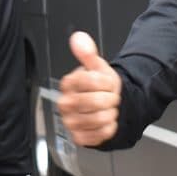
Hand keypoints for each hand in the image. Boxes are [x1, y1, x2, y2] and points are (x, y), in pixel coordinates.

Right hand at [56, 31, 121, 146]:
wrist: (104, 107)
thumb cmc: (99, 87)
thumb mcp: (97, 67)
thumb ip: (88, 53)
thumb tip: (79, 38)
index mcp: (68, 83)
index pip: (91, 81)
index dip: (106, 83)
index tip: (107, 83)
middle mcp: (65, 103)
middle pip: (96, 101)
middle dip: (110, 99)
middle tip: (108, 97)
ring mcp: (70, 121)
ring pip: (100, 118)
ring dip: (111, 113)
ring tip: (107, 109)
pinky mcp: (78, 137)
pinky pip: (101, 134)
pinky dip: (109, 127)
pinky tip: (105, 121)